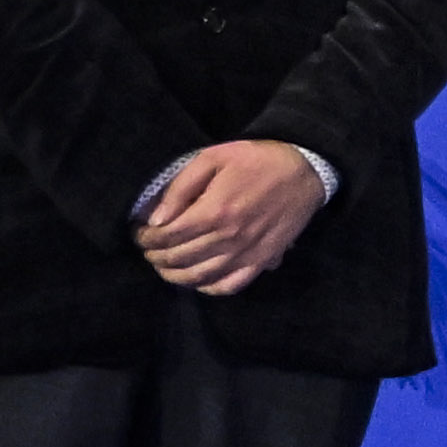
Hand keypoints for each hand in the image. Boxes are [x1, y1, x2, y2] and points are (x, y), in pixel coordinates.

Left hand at [133, 139, 323, 292]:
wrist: (305, 169)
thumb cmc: (257, 160)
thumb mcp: (214, 158)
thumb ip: (181, 188)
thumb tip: (156, 219)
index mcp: (214, 211)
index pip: (167, 236)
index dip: (146, 237)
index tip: (140, 232)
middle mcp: (228, 238)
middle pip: (178, 258)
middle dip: (155, 256)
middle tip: (148, 248)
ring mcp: (246, 253)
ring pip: (199, 277)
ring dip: (173, 276)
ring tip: (164, 265)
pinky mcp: (262, 260)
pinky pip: (230, 285)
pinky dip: (208, 288)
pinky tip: (197, 279)